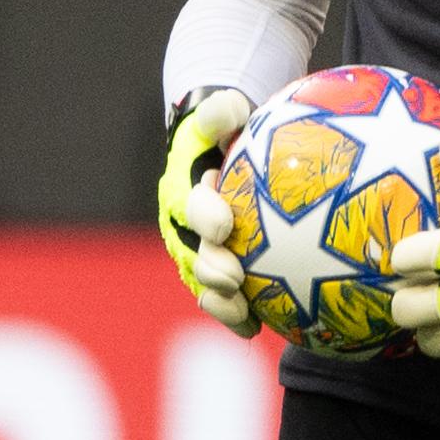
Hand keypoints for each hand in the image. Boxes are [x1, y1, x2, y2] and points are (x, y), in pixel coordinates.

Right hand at [153, 87, 257, 334]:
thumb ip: (221, 112)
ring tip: (242, 316)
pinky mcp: (210, 271)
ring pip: (201, 281)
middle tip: (235, 279)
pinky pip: (221, 298)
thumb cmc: (227, 131)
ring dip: (219, 301)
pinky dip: (236, 315)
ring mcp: (193, 252)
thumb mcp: (223, 113)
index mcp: (182, 188)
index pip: (190, 202)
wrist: (215, 153)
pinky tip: (258, 331)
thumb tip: (228, 108)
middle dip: (209, 267)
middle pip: (191, 250)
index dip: (204, 215)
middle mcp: (181, 225)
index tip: (225, 224)